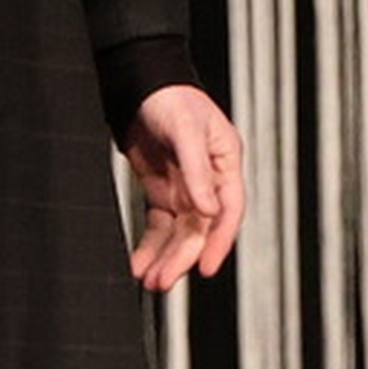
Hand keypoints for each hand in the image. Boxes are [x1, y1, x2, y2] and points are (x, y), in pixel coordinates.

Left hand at [121, 83, 245, 290]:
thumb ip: (197, 172)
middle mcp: (208, 180)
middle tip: (163, 282)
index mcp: (225, 163)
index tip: (206, 268)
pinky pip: (159, 226)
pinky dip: (150, 246)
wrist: (139, 86)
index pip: (228, 209)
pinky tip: (139, 263)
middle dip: (183, 257)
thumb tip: (210, 212)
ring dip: (166, 258)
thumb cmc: (171, 99)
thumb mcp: (186, 131)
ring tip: (149, 281)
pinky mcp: (162, 191)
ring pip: (179, 233)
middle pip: (200, 228)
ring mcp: (184, 187)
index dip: (219, 241)